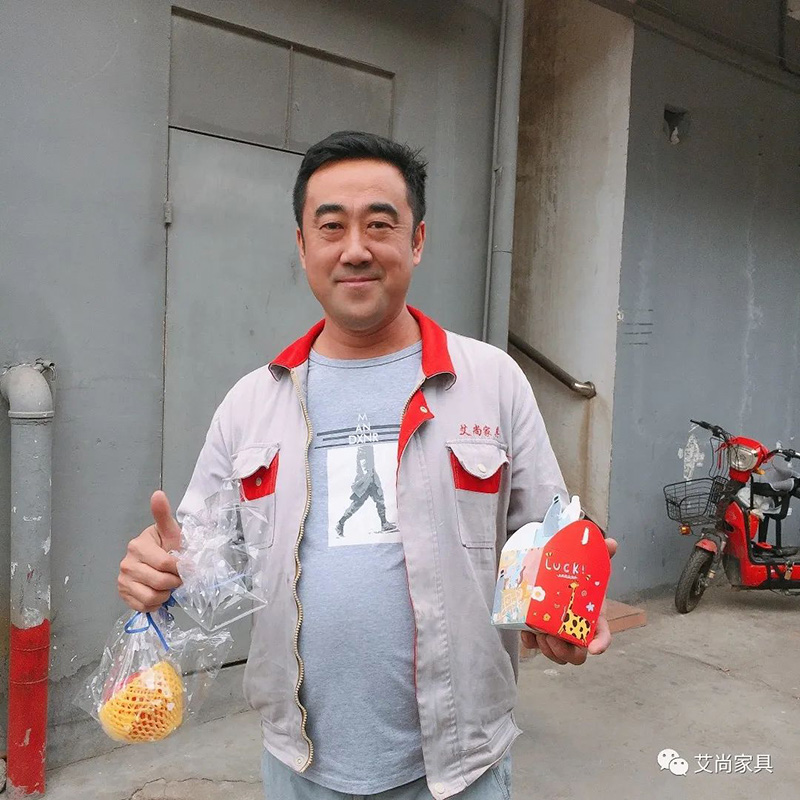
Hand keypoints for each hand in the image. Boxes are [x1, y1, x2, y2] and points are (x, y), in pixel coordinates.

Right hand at [118, 491, 182, 611]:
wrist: (156, 561)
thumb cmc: (166, 545)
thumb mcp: (169, 531)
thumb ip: (163, 515)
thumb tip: (158, 493)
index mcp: (138, 546)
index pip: (165, 564)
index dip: (181, 568)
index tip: (186, 567)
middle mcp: (126, 563)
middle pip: (160, 582)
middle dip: (174, 582)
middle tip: (178, 577)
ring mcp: (123, 580)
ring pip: (151, 597)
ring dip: (166, 594)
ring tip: (168, 585)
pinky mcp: (123, 595)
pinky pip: (144, 606)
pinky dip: (156, 603)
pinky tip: (158, 593)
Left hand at [521, 537, 617, 664]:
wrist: (559, 574)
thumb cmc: (579, 576)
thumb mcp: (591, 563)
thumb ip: (600, 553)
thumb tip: (610, 542)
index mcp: (594, 617)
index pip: (602, 636)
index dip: (601, 644)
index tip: (594, 649)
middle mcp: (577, 630)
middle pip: (577, 654)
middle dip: (565, 652)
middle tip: (552, 638)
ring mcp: (559, 633)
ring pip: (557, 654)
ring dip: (548, 649)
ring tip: (538, 634)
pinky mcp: (541, 630)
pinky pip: (536, 646)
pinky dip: (530, 643)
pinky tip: (526, 634)